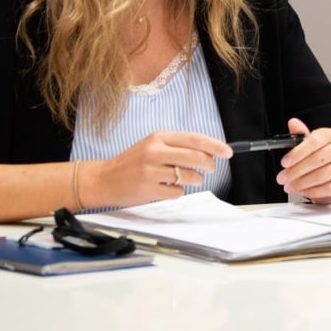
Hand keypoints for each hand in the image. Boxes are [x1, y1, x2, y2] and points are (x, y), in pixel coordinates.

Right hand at [85, 131, 230, 207]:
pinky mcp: (148, 189)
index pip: (195, 139)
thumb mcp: (152, 146)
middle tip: (210, 169)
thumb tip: (209, 152)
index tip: (227, 152)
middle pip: (196, 157)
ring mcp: (151, 171)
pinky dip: (177, 192)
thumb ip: (178, 147)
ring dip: (194, 180)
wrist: (103, 179)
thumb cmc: (132, 162)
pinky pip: (177, 192)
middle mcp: (155, 151)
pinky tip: (166, 188)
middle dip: (209, 165)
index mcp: (158, 137)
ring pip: (189, 176)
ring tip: (183, 179)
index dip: (215, 146)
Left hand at [277, 117, 330, 202]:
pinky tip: (303, 191)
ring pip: (323, 175)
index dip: (298, 152)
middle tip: (283, 178)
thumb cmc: (322, 158)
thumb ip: (299, 136)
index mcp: (330, 136)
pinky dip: (313, 192)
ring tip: (290, 186)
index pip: (315, 140)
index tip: (285, 162)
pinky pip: (330, 188)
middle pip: (318, 159)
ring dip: (302, 183)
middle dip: (296, 171)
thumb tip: (293, 123)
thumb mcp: (309, 145)